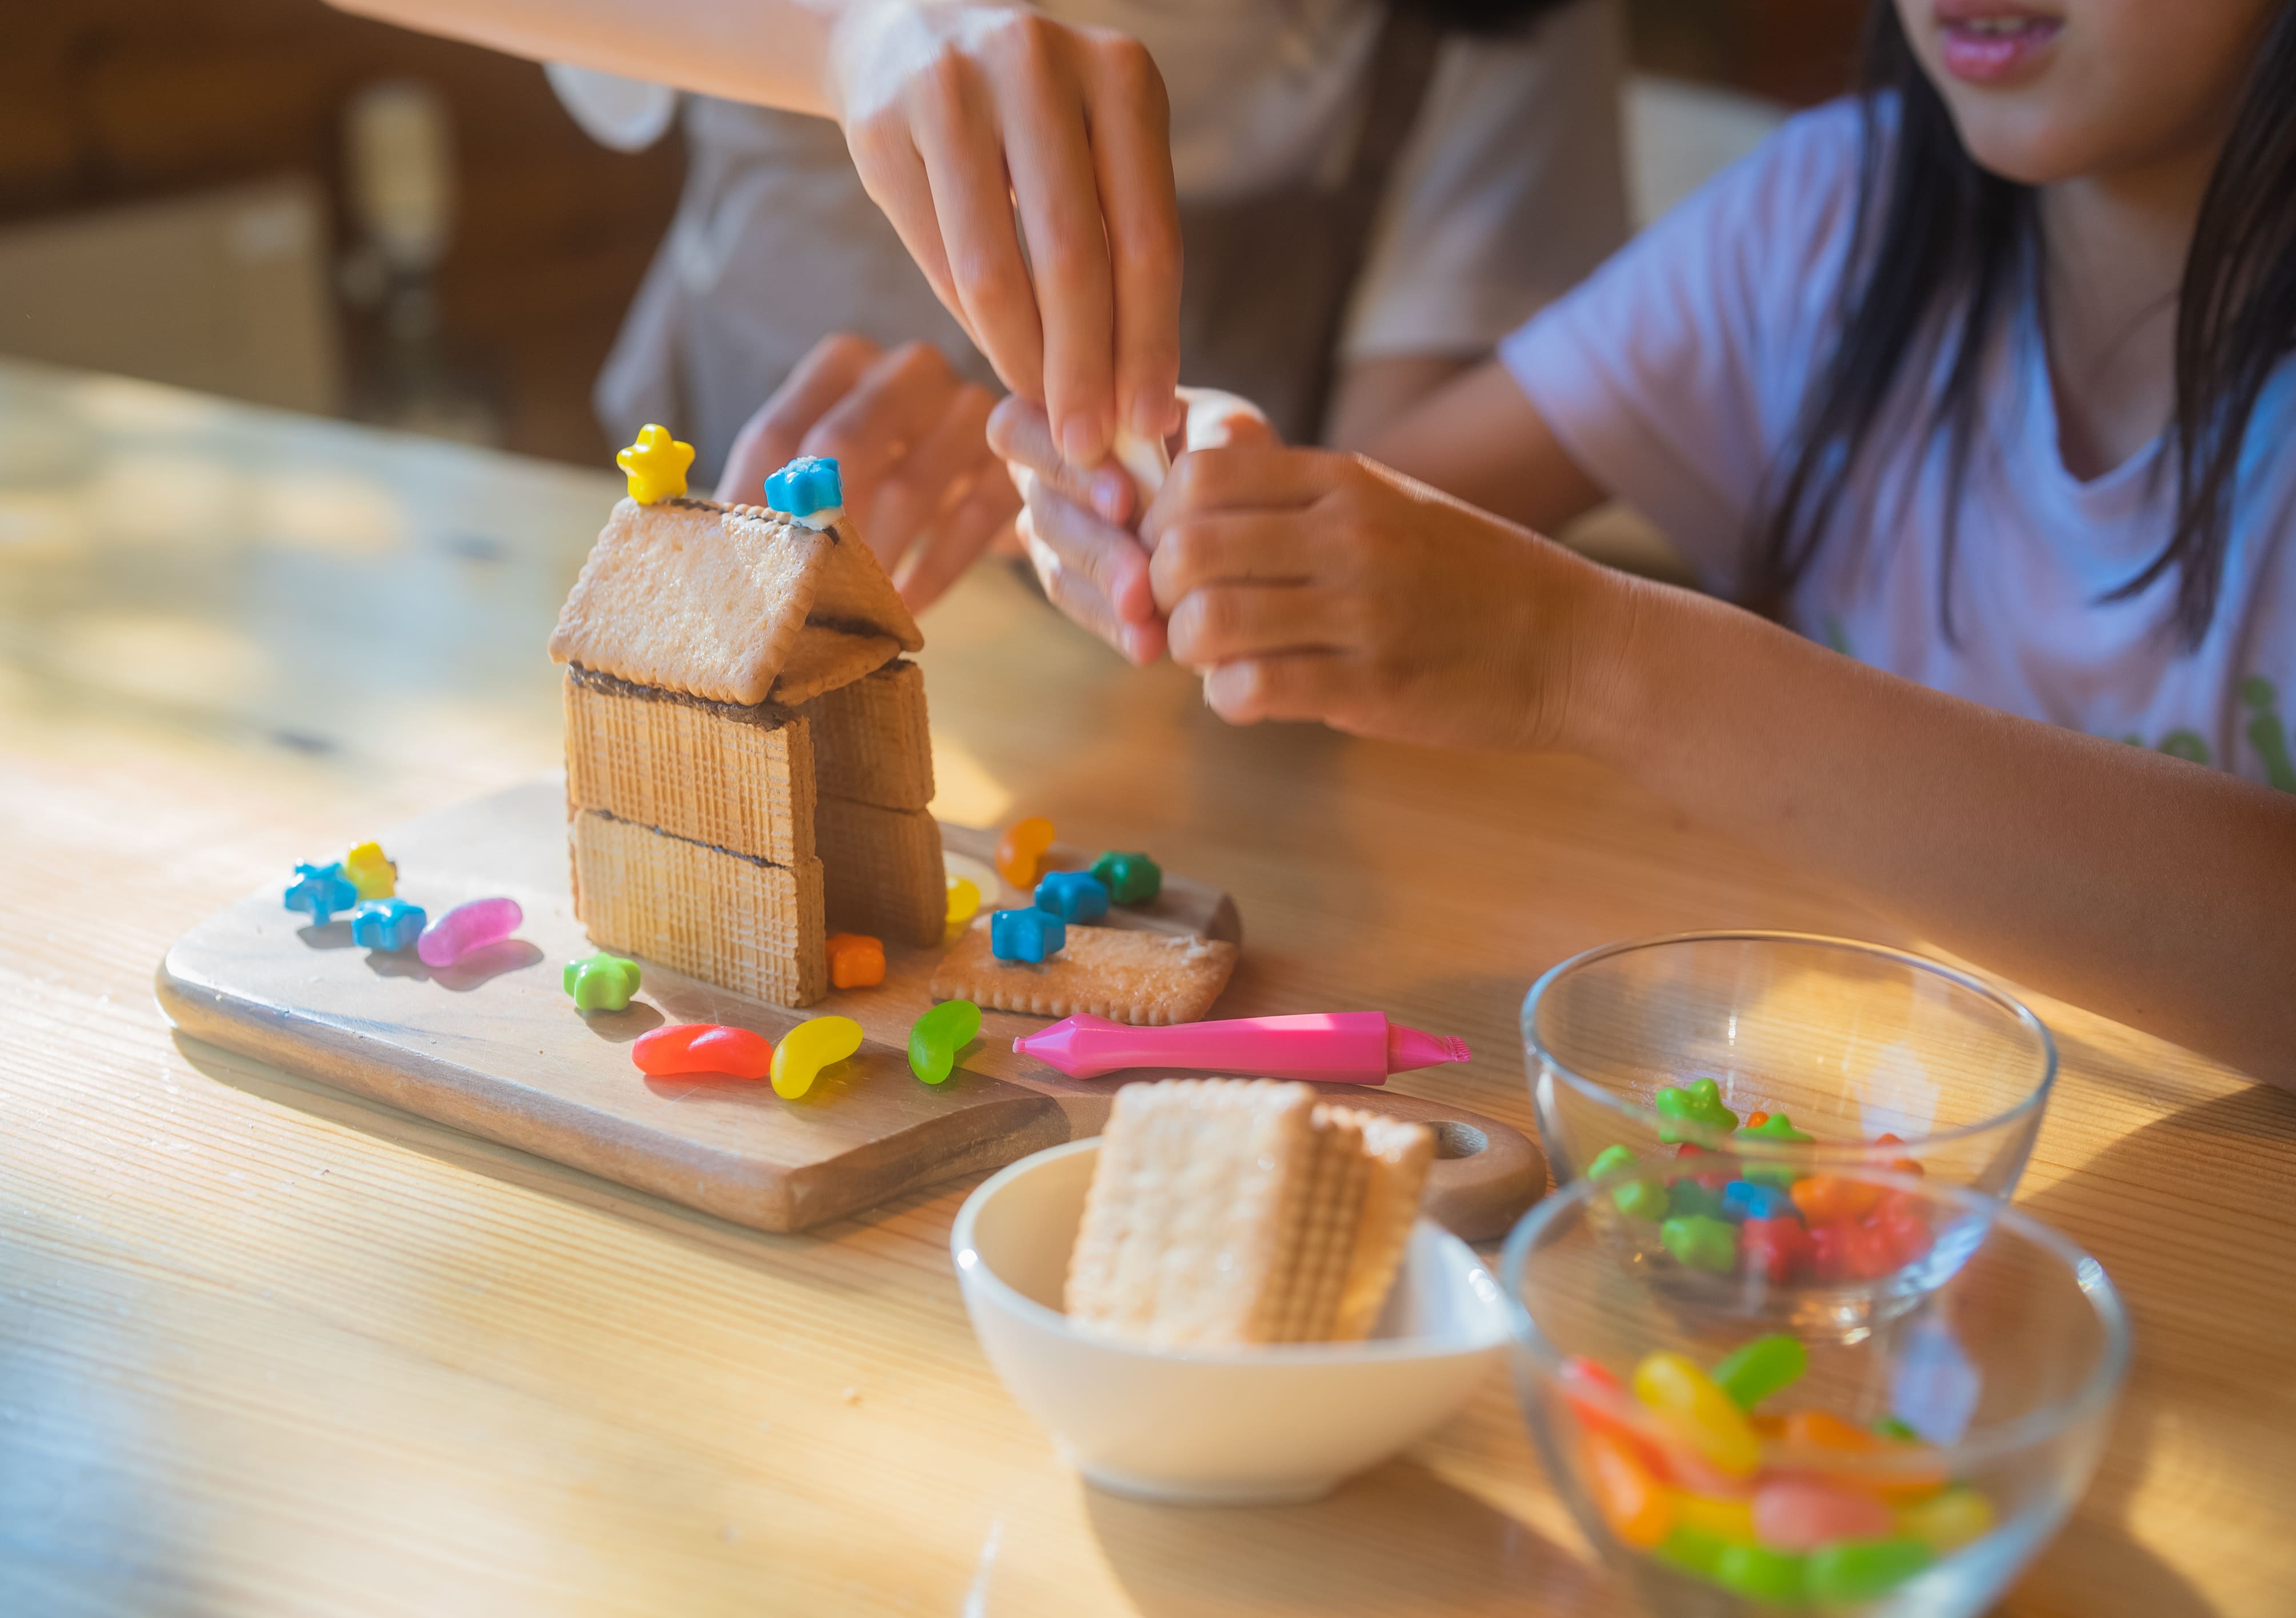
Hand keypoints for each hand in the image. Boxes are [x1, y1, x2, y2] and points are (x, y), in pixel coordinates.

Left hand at [716, 333, 1018, 610]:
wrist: (994, 476)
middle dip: (818, 529)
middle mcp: (907, 368)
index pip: (777, 433)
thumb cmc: (888, 480)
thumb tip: (692, 538)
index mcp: (842, 362)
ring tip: (854, 613)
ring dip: (876, 561)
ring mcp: (970, 406)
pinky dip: (934, 572)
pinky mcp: (1014, 458)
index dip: (754, 507)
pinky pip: (971, 518)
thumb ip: (769, 493)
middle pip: (844, 444)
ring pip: (911, 486)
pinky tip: (908, 609)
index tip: (742, 571)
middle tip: (802, 595)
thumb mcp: (828, 472)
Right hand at [826, 1, 1181, 468]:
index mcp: (1121, 76)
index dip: (1149, 344)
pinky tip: (995, 356)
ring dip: (1018, 359)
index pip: (1148, 239)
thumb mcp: (1099, 149)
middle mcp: (1038, 65)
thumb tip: (1137, 403)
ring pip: (994, 269)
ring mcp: (952, 88)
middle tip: (1086, 444)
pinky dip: (970, 323)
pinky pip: (935, 258)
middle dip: (1082, 370)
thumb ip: (1123, 249)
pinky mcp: (884, 125)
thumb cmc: (1034, 122)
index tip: (1148, 424)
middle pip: (1074, 259)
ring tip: (1039, 413)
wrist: (908, 31)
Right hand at [987, 390, 1276, 663]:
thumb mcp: (1231, 433)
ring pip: (1058, 565)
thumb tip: (1197, 461)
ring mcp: (1053, 534)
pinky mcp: (1072, 584)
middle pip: (1042, 507)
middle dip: (1095, 545)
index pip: (1018, 430)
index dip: (1061, 465)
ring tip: (1147, 616)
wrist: (1244, 514)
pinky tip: (1149, 643)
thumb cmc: (1227, 452)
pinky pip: (1081, 606)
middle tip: (1140, 578)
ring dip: (1105, 592)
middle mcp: (1045, 474)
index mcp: (1067, 417)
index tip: (1124, 500)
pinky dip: (1115, 626)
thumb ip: (1214, 436)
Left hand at [1139, 447, 1618, 750]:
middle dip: (1160, 592)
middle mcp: (1349, 535)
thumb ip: (1297, 503)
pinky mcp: (1373, 687)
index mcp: (1345, 481)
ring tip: (1218, 660)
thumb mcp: (1389, 504)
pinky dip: (1230, 700)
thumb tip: (1190, 514)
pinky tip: (1254, 697)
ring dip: (1191, 650)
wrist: (1576, 645)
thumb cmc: (1468, 579)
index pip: (1201, 475)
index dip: (1161, 520)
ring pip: (1209, 622)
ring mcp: (1362, 611)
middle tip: (1182, 615)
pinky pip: (1253, 689)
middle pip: (1186, 548)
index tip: (1174, 556)